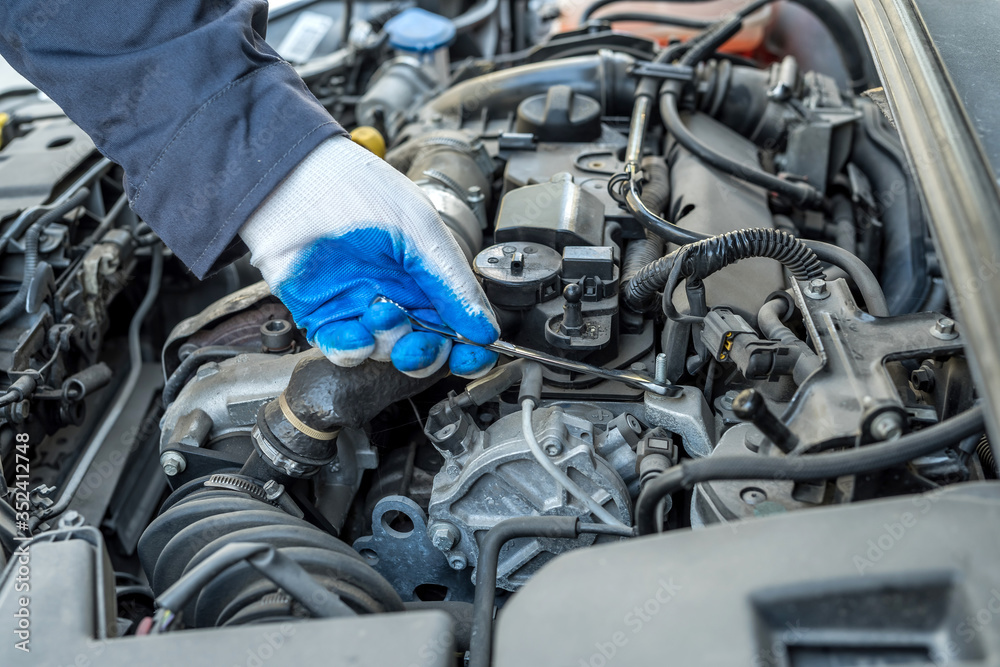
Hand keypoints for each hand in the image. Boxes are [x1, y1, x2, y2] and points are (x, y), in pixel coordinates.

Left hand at [240, 135, 498, 377]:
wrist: (295, 180)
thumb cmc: (359, 189)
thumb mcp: (421, 231)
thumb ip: (453, 283)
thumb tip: (486, 329)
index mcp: (427, 277)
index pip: (458, 325)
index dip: (470, 348)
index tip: (475, 357)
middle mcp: (398, 297)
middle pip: (425, 348)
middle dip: (427, 352)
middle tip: (422, 340)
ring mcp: (360, 309)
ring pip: (386, 353)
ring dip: (389, 342)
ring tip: (380, 312)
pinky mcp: (324, 318)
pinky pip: (345, 352)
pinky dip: (352, 351)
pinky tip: (355, 334)